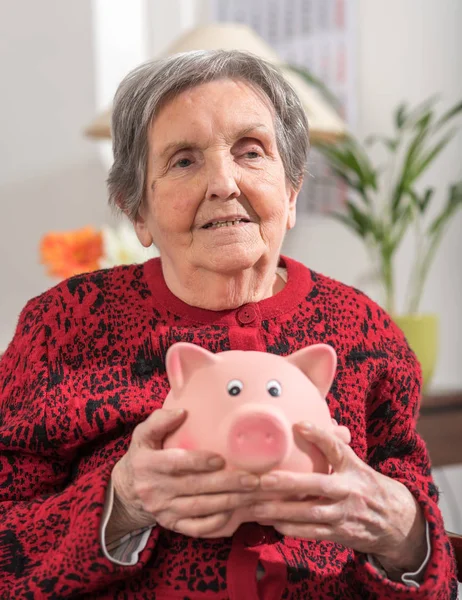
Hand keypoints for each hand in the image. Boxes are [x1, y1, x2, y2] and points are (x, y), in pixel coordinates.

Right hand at [107, 409, 259, 541]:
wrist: (128, 489)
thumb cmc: (144, 454)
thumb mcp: (143, 434)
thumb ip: (160, 420)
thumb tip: (182, 412)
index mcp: (147, 464)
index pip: (175, 463)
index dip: (198, 462)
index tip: (221, 458)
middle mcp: (154, 490)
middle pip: (194, 487)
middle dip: (226, 483)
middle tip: (252, 479)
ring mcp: (164, 510)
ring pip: (199, 508)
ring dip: (228, 502)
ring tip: (251, 493)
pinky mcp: (172, 525)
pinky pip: (196, 528)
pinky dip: (216, 523)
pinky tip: (234, 513)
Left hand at [251, 422, 426, 573]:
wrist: (397, 522)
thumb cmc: (366, 486)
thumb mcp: (355, 464)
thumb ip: (332, 446)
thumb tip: (304, 423)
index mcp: (353, 468)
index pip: (336, 448)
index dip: (319, 436)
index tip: (298, 425)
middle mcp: (349, 490)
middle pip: (317, 484)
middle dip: (288, 483)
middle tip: (262, 480)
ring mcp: (345, 514)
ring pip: (310, 513)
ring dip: (282, 510)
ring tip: (256, 506)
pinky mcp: (340, 534)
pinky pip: (313, 533)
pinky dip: (293, 529)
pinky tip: (273, 523)